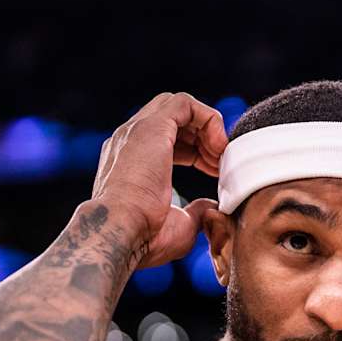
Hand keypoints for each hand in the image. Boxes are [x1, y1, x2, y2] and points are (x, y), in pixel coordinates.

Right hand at [90, 92, 227, 268]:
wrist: (120, 232)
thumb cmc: (144, 237)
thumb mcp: (178, 224)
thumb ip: (194, 211)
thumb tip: (209, 207)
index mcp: (129, 160)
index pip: (166, 139)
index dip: (196, 151)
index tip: (214, 172)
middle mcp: (129, 140)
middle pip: (173, 118)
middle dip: (202, 135)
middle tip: (219, 163)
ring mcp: (136, 130)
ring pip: (178, 106)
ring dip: (207, 127)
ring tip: (221, 155)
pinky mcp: (152, 127)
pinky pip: (185, 103)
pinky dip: (208, 119)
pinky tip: (218, 146)